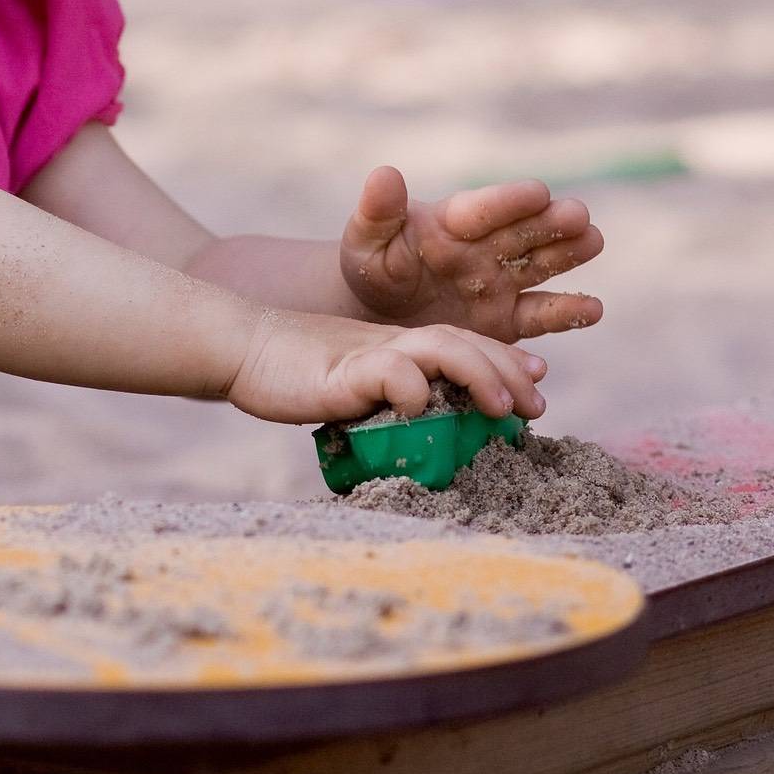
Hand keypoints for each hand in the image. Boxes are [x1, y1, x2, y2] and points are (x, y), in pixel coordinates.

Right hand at [229, 307, 546, 424]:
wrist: (238, 345)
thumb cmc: (292, 374)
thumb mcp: (350, 385)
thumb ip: (384, 398)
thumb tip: (420, 431)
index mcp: (396, 345)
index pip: (461, 343)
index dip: (502, 360)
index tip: (536, 382)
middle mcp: (390, 342)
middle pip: (464, 341)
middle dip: (507, 370)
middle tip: (536, 405)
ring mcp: (367, 352)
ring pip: (440, 347)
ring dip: (479, 373)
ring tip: (502, 408)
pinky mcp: (341, 370)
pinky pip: (389, 371)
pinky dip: (412, 387)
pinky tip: (422, 408)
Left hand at [338, 167, 602, 340]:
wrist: (380, 317)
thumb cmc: (374, 268)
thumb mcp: (365, 243)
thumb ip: (377, 213)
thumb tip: (385, 172)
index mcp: (452, 222)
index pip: (483, 208)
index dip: (508, 201)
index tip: (537, 192)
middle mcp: (486, 247)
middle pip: (525, 230)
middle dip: (551, 222)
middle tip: (578, 214)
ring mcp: (501, 282)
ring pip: (542, 264)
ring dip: (569, 253)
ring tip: (593, 241)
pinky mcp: (508, 321)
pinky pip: (541, 315)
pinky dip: (568, 312)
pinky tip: (593, 308)